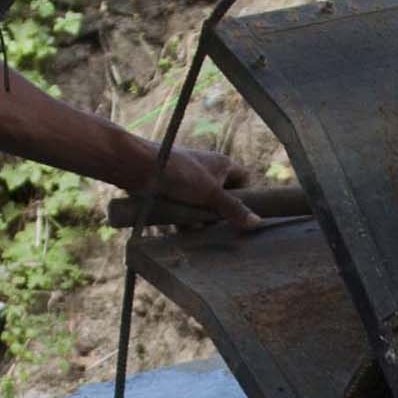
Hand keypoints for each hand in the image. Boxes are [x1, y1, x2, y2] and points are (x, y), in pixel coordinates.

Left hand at [131, 141, 257, 229]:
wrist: (140, 168)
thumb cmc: (179, 174)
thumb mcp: (210, 194)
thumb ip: (233, 209)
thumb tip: (257, 222)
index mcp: (222, 164)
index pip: (244, 179)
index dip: (245, 195)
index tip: (240, 212)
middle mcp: (207, 172)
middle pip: (223, 197)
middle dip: (220, 214)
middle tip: (219, 227)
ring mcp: (189, 183)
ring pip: (202, 206)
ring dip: (200, 220)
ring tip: (199, 232)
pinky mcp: (173, 193)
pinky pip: (185, 210)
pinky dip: (184, 221)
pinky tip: (182, 232)